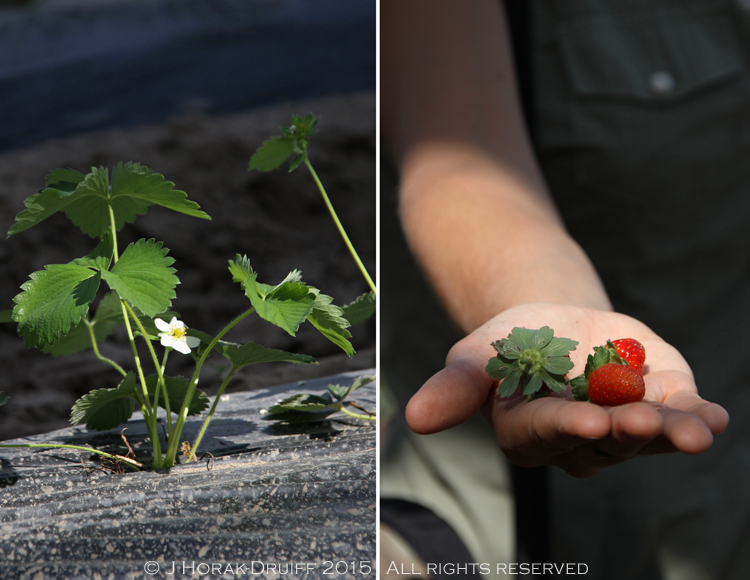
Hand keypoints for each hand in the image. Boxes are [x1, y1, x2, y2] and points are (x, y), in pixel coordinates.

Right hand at [405, 303, 729, 477]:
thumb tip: (414, 419)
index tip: (588, 422)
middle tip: (641, 422)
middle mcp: (578, 443)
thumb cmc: (506, 342)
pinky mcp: (657, 402)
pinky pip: (678, 414)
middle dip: (624, 432)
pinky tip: (714, 418)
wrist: (553, 323)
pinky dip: (698, 416)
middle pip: (603, 443)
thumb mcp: (475, 354)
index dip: (566, 428)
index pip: (545, 434)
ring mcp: (622, 428)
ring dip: (669, 431)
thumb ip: (453, 387)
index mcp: (529, 433)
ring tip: (693, 428)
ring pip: (646, 436)